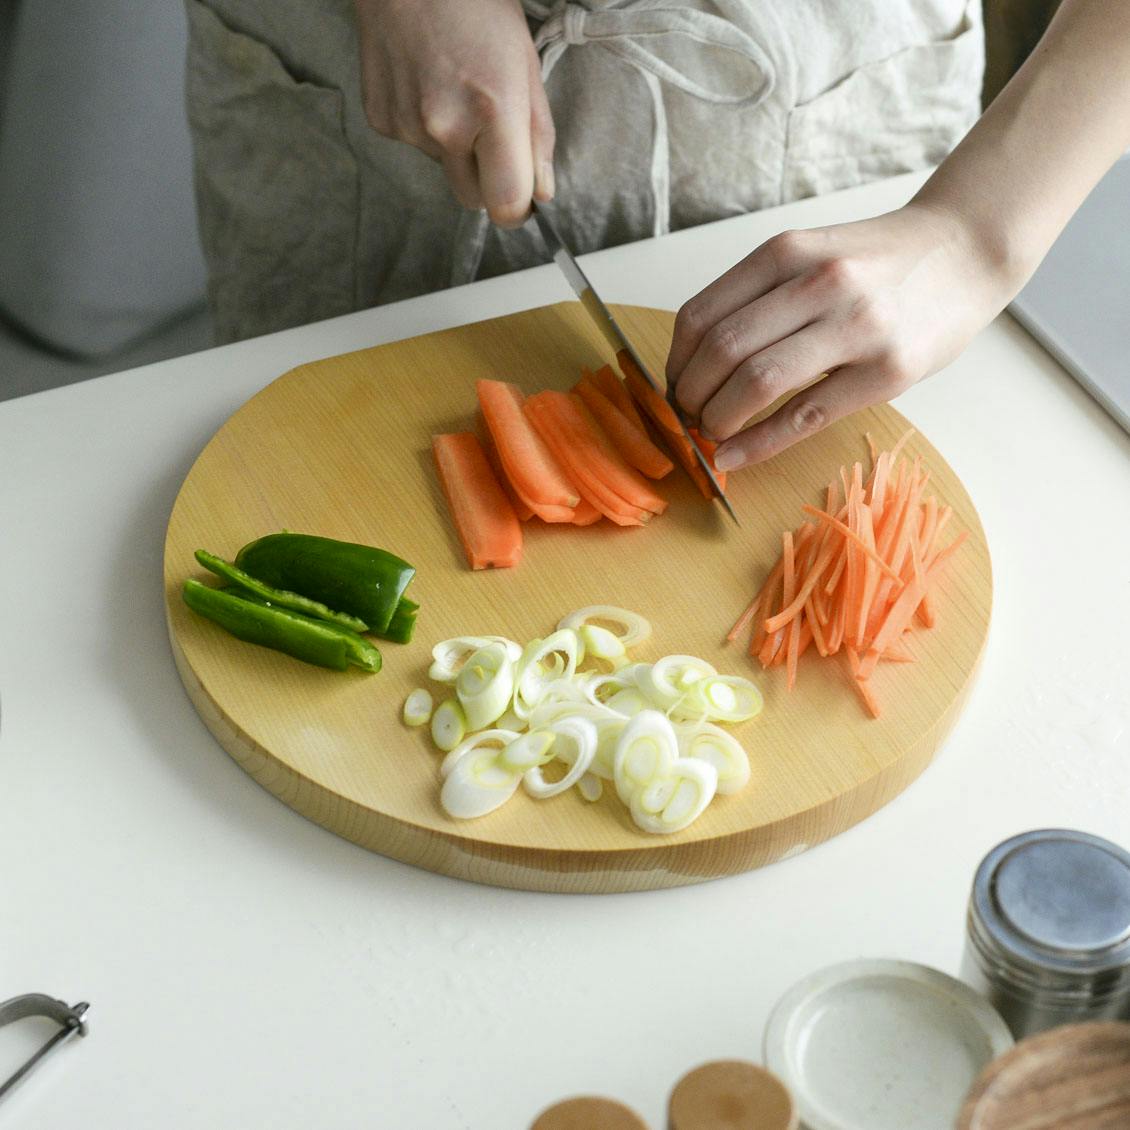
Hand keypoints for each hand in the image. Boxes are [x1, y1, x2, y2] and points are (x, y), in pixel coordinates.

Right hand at [354, 0, 554, 226]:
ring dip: (455, 147)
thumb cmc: (474, 5)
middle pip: (473, 199)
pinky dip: (425, 128)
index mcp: (493, 111)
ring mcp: (408, 127)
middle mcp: (445, 127)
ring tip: (453, 90)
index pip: (506, 203)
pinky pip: (416, 147)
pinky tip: (426, 85)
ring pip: (444, 169)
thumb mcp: (524, 62)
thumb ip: (538, 134)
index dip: (517, 209)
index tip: (521, 198)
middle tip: (490, 134)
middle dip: (487, 180)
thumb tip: (541, 192)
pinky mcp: (381, 121)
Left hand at [666, 202, 1016, 469]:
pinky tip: (733, 458)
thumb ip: (758, 297)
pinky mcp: (887, 371)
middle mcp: (820, 282)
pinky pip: (803, 417)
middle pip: (721, 351)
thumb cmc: (879, 262)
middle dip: (690, 396)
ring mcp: (857, 326)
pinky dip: (757, 444)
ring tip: (712, 433)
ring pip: (756, 383)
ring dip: (717, 420)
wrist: (966, 252)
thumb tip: (694, 364)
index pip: (701, 316)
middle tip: (688, 416)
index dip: (674, 363)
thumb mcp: (811, 255)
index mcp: (788, 251)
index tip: (672, 387)